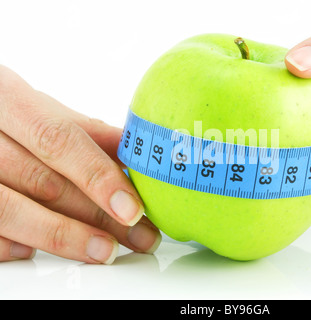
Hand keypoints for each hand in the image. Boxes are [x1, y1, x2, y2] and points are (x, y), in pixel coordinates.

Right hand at [0, 66, 160, 262]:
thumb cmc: (6, 116)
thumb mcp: (43, 111)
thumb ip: (87, 131)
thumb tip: (138, 152)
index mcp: (6, 99)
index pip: (56, 140)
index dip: (98, 177)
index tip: (132, 209)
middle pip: (43, 183)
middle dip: (98, 216)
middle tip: (139, 236)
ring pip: (10, 211)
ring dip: (66, 237)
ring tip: (107, 251)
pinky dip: (13, 245)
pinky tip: (39, 250)